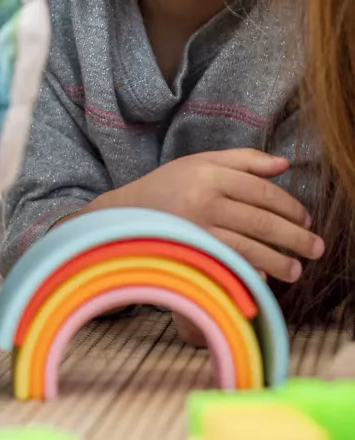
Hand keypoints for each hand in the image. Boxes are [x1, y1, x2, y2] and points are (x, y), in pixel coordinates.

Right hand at [96, 150, 323, 283]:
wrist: (123, 214)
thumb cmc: (167, 186)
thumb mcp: (200, 162)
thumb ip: (243, 160)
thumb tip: (284, 164)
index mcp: (208, 173)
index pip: (262, 191)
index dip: (290, 207)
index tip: (306, 220)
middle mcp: (203, 200)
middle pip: (261, 221)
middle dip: (294, 237)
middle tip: (316, 248)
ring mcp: (196, 229)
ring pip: (249, 248)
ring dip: (279, 261)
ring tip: (297, 270)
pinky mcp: (189, 254)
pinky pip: (228, 266)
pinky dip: (250, 273)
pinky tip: (265, 279)